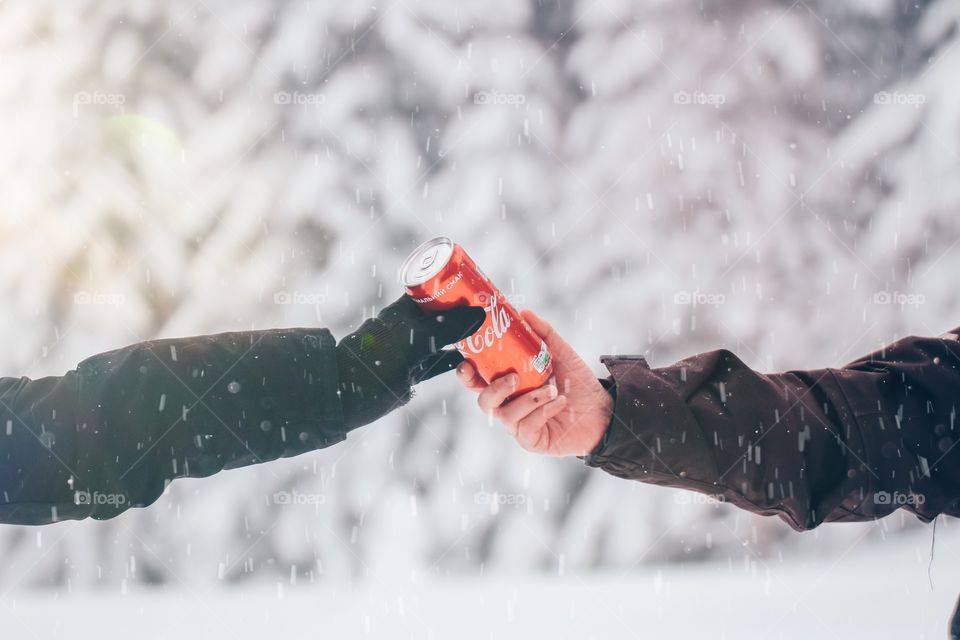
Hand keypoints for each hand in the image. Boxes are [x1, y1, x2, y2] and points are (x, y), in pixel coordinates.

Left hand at [337, 295, 484, 429]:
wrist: (348, 397)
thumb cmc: (378, 361)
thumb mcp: (416, 341)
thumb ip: (446, 328)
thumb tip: (480, 313)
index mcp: (403, 311)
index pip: (433, 290)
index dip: (455, 287)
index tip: (479, 288)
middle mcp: (408, 327)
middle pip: (442, 315)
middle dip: (464, 314)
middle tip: (492, 313)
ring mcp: (411, 350)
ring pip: (443, 339)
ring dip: (464, 338)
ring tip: (489, 335)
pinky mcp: (412, 372)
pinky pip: (439, 362)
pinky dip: (455, 360)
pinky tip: (473, 359)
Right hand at [456, 310, 612, 455]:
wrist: (602, 410)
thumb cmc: (577, 384)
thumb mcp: (561, 353)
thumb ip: (543, 333)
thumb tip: (525, 313)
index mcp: (509, 385)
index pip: (478, 381)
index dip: (467, 374)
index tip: (468, 363)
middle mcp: (510, 405)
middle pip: (483, 401)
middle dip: (494, 389)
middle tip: (514, 379)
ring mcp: (519, 425)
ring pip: (505, 415)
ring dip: (529, 400)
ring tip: (551, 390)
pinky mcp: (531, 440)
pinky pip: (526, 427)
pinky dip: (543, 411)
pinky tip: (559, 402)